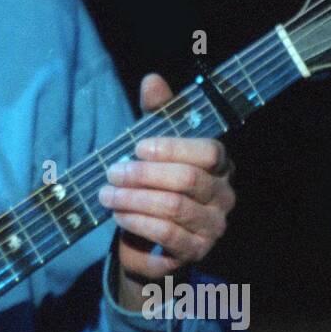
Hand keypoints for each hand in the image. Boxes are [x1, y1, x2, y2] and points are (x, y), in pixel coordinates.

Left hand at [98, 73, 235, 297]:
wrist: (146, 240)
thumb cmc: (152, 185)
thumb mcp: (152, 146)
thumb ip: (156, 113)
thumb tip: (152, 80)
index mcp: (219, 165)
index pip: (209, 151)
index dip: (172, 148)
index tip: (137, 147)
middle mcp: (223, 195)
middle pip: (187, 179)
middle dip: (142, 174)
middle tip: (112, 172)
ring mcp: (212, 226)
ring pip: (174, 207)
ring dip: (133, 199)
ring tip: (107, 194)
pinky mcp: (195, 251)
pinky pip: (167, 234)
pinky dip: (137, 221)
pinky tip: (118, 214)